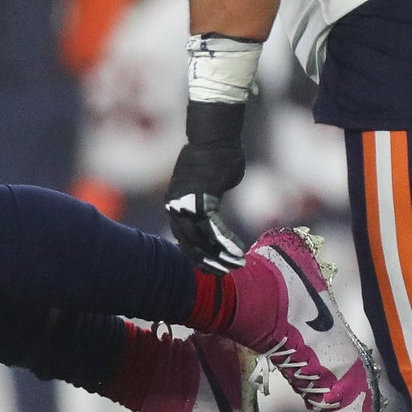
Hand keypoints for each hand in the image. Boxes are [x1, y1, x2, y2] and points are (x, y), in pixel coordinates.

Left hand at [164, 100, 249, 273]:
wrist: (214, 138)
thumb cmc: (214, 159)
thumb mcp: (205, 186)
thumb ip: (204, 203)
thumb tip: (208, 214)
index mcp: (173, 204)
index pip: (181, 238)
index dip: (195, 255)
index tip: (210, 267)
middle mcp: (175, 206)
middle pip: (188, 243)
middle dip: (207, 261)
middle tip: (224, 273)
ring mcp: (186, 203)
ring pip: (202, 239)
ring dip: (220, 255)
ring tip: (236, 265)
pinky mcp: (202, 199)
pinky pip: (214, 228)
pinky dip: (227, 242)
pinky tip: (238, 251)